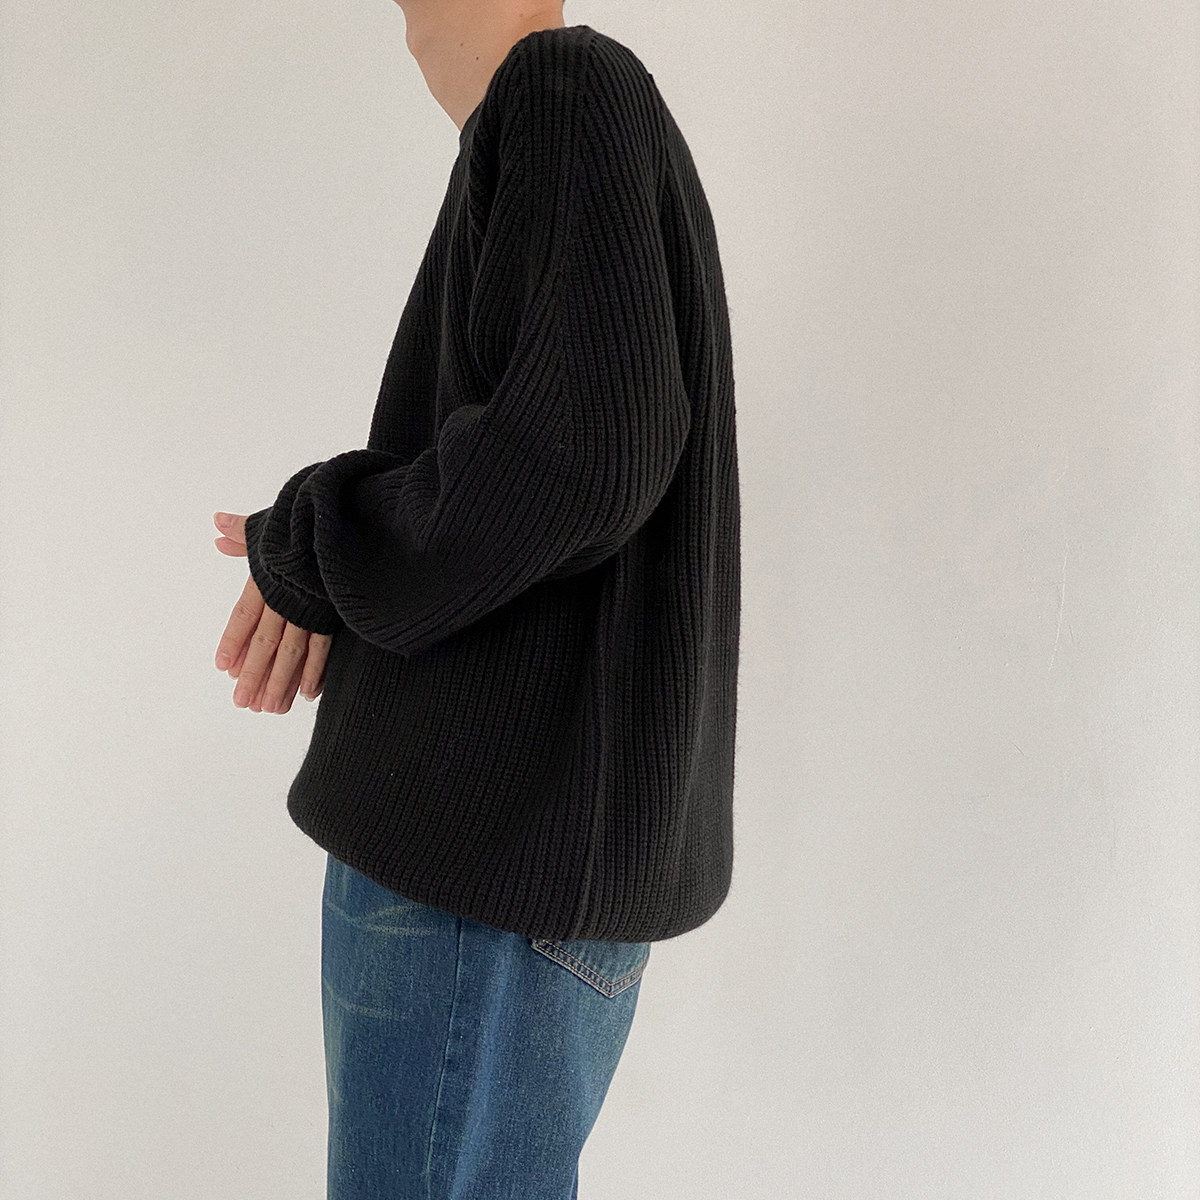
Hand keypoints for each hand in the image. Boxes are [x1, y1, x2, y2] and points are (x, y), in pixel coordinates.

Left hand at [213, 511, 332, 711]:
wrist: (344, 524)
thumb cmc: (307, 523)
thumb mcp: (273, 525)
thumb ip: (244, 533)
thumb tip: (217, 526)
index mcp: (267, 578)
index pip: (244, 615)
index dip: (233, 641)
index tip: (223, 668)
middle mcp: (286, 598)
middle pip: (267, 642)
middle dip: (255, 674)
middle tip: (244, 703)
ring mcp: (311, 609)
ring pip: (294, 652)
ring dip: (282, 682)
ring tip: (271, 709)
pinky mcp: (334, 614)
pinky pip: (324, 647)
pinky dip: (317, 671)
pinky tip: (308, 694)